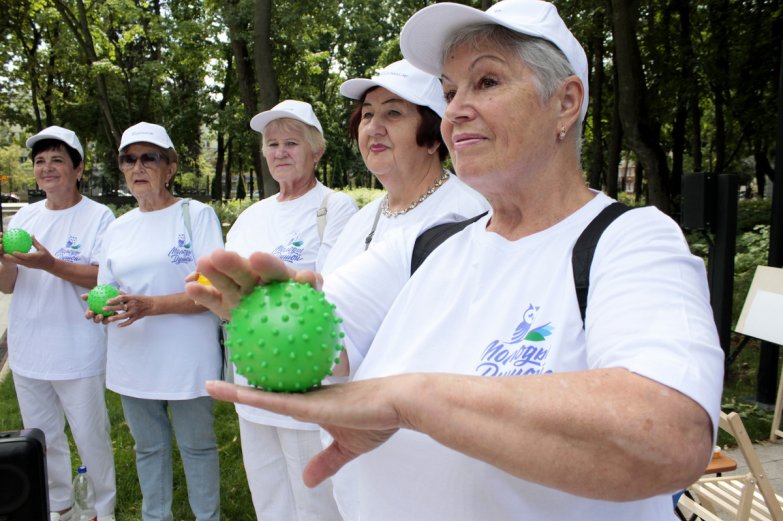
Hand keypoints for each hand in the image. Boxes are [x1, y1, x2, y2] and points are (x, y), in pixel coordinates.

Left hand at [1, 236, 52, 270]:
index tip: (12, 251)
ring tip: (5, 256)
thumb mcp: (42, 248)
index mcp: (33, 257)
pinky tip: (12, 257)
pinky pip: (20, 263)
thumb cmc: (47, 256)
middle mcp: (29, 262)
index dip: (17, 254)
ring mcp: (28, 265)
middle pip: (18, 261)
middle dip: (10, 258)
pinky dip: (16, 260)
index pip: (23, 256)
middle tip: (4, 254)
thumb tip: (31, 235)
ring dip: (11, 260)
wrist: (50, 265)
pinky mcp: (28, 266)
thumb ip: (35, 242)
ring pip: (18, 262)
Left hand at [82, 291, 150, 326]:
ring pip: (124, 316)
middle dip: (112, 308)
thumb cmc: (141, 299)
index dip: (114, 299)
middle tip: (103, 309)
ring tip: (109, 319)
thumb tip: (115, 291)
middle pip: (121, 307)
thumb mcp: (134, 295)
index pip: (122, 298)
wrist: (152, 305)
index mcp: (132, 298)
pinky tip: (118, 325)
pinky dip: (124, 324)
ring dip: (116, 317)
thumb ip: (125, 294)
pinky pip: (129, 322)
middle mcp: (133, 305)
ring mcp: (134, 312)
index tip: (107, 301)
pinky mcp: (136, 317)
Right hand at [184, 249, 315, 319]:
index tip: (257, 257)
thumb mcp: (310, 295)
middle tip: (219, 255)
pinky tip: (190, 288)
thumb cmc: (301, 302)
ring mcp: (238, 291)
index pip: (273, 270)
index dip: (266, 265)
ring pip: (226, 282)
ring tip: (203, 263)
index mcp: (277, 276)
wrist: (288, 319)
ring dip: (214, 273)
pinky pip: (213, 300)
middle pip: (244, 272)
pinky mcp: (225, 304)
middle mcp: (255, 279)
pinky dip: (202, 294)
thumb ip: (311, 285)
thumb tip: (309, 276)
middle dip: (233, 263)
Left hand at [206, 377, 402, 486]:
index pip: (279, 400)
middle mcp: (305, 397)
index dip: (259, 396)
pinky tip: (235, 393)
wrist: (398, 404)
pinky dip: (253, 398)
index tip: (240, 393)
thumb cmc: (377, 418)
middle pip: (266, 393)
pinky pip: (275, 401)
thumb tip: (308, 481)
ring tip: (210, 385)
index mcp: (313, 404)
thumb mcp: (347, 447)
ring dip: (236, 392)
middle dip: (238, 390)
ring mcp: (306, 399)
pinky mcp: (310, 404)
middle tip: (212, 385)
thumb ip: (327, 461)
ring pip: (264, 395)